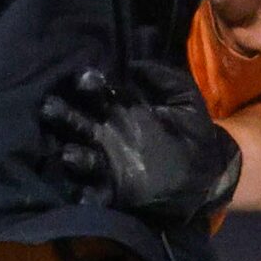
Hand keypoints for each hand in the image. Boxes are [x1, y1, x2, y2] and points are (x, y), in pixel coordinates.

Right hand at [40, 64, 242, 225]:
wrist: (209, 175)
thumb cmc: (194, 133)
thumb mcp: (186, 101)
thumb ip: (166, 79)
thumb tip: (136, 64)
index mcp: (122, 110)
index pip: (98, 93)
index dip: (89, 84)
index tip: (86, 80)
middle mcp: (108, 134)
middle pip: (77, 121)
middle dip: (64, 114)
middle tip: (51, 108)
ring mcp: (108, 163)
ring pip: (80, 156)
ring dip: (73, 155)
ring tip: (70, 154)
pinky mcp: (113, 191)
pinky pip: (92, 194)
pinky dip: (84, 196)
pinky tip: (81, 194)